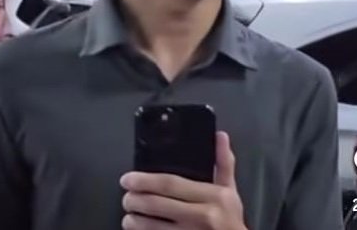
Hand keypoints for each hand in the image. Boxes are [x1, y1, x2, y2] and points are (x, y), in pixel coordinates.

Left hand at [120, 131, 246, 229]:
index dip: (145, 180)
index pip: (171, 184)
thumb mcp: (230, 190)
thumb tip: (219, 135)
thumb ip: (223, 163)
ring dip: (135, 221)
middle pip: (158, 205)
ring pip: (153, 227)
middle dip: (135, 200)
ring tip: (128, 216)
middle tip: (125, 197)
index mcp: (213, 196)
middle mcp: (203, 216)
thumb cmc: (230, 220)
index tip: (127, 178)